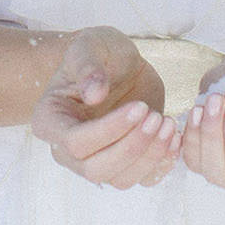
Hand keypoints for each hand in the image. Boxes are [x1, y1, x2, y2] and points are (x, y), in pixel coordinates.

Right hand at [29, 25, 179, 188]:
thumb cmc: (97, 52)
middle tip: (156, 117)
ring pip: (121, 179)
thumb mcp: (89, 45)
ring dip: (149, 155)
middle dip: (131, 146)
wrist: (117, 63)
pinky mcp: (124, 163)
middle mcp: (67, 150)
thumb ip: (88, 66)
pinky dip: (161, 163)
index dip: (108, 130)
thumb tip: (93, 93)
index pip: (74, 142)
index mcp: (50, 121)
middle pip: (95, 169)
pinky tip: (174, 137)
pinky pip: (142, 178)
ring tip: (168, 122)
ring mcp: (96, 160)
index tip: (139, 107)